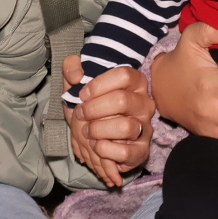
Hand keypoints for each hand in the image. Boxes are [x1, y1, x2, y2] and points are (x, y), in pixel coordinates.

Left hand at [63, 56, 154, 187]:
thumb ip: (72, 67)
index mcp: (135, 82)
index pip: (123, 75)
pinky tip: (97, 145)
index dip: (98, 85)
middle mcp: (144, 103)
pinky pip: (125, 151)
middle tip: (81, 114)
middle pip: (122, 100)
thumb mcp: (77, 83)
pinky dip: (105, 149)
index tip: (83, 94)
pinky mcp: (141, 150)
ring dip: (98, 130)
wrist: (94, 137)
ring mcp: (145, 127)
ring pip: (124, 127)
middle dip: (93, 109)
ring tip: (88, 130)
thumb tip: (76, 75)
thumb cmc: (91, 106)